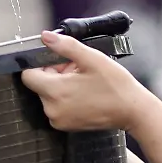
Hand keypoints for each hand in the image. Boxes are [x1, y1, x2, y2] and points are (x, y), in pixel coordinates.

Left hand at [20, 30, 154, 132]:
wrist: (133, 111)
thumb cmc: (115, 85)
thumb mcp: (91, 58)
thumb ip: (65, 46)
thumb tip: (45, 36)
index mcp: (55, 92)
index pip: (28, 75)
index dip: (41, 65)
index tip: (60, 62)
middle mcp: (51, 109)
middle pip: (39, 84)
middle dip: (54, 74)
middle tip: (77, 70)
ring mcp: (58, 120)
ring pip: (48, 94)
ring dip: (60, 85)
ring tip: (83, 82)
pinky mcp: (65, 126)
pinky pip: (56, 106)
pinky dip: (65, 97)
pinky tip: (83, 93)